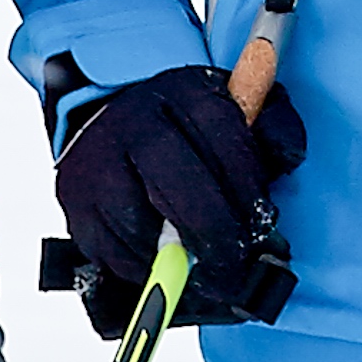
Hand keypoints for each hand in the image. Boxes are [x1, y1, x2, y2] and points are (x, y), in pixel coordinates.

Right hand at [54, 65, 306, 332]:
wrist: (112, 114)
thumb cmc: (188, 128)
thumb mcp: (236, 111)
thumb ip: (272, 130)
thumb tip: (287, 159)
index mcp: (184, 93)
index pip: (221, 135)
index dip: (246, 186)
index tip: (261, 221)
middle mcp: (135, 121)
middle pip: (177, 182)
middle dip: (213, 232)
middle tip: (234, 267)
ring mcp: (98, 160)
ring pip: (138, 223)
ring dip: (174, 258)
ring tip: (200, 268)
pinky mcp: (73, 197)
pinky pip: (109, 248)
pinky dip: (140, 267)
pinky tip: (161, 263)